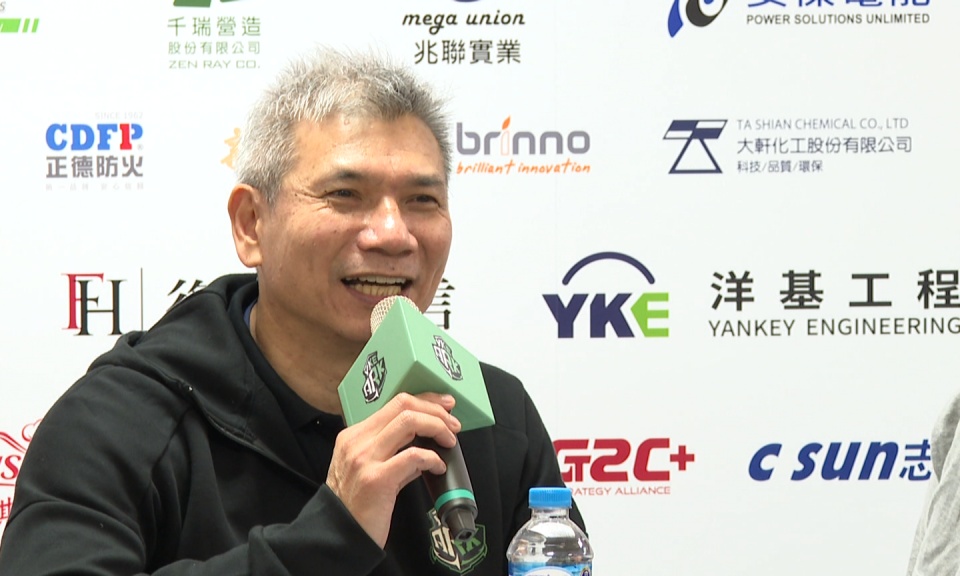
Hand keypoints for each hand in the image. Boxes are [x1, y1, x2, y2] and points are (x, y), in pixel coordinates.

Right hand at [326, 392, 460, 547]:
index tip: (444, 406)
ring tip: (449, 441)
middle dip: (435, 410)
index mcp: (354, 436)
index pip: (395, 403)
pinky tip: (438, 467)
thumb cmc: (354, 506)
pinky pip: (413, 456)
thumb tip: (422, 447)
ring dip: (437, 427)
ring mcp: (365, 458)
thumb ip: (391, 455)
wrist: (338, 536)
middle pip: (403, 405)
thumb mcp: (366, 471)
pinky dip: (432, 457)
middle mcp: (357, 442)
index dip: (425, 400)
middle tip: (453, 424)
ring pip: (409, 422)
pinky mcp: (377, 479)